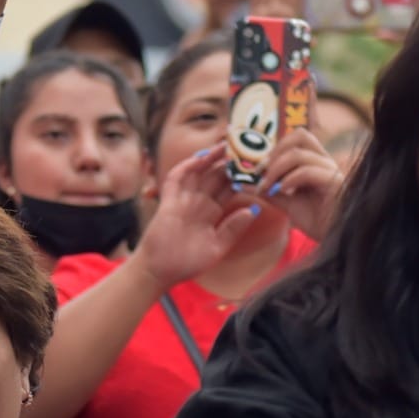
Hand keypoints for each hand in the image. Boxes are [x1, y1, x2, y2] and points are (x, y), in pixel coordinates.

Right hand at [138, 142, 260, 288]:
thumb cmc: (186, 263)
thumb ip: (233, 229)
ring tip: (227, 145)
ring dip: (211, 158)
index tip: (258, 166)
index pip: (229, 189)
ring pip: (198, 172)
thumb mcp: (217, 247)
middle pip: (216, 176)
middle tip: (245, 146)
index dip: (242, 177)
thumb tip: (254, 210)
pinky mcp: (168, 201)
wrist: (160, 271)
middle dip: (229, 162)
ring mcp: (183, 200)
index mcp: (212, 213)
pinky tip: (201, 158)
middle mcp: (198, 203)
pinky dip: (188, 167)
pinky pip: (176, 179)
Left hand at [253, 128, 343, 239]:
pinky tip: (284, 192)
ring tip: (268, 187)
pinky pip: (308, 171)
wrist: (338, 239)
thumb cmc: (317, 220)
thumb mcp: (286, 203)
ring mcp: (331, 170)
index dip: (273, 149)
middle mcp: (324, 161)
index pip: (296, 139)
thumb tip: (241, 184)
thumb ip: (267, 191)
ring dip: (277, 168)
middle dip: (275, 151)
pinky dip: (290, 179)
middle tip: (261, 172)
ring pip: (299, 153)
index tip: (257, 170)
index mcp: (315, 162)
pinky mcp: (334, 183)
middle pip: (301, 135)